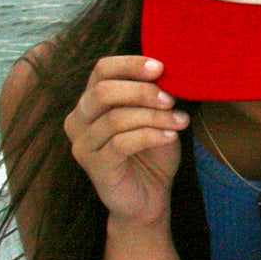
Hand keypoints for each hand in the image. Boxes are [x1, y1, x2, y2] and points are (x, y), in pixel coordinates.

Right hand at [63, 56, 188, 224]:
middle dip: (143, 91)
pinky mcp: (94, 166)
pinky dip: (150, 136)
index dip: (130, 64)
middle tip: (171, 100)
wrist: (150, 195)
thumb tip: (170, 70)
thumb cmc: (153, 150)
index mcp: (92, 100)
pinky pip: (121, 143)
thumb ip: (156, 94)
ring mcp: (83, 144)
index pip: (101, 70)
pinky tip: (171, 136)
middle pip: (103, 91)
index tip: (160, 67)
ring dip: (154, 117)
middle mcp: (79, 119)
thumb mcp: (157, 116)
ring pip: (115, 118)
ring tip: (180, 121)